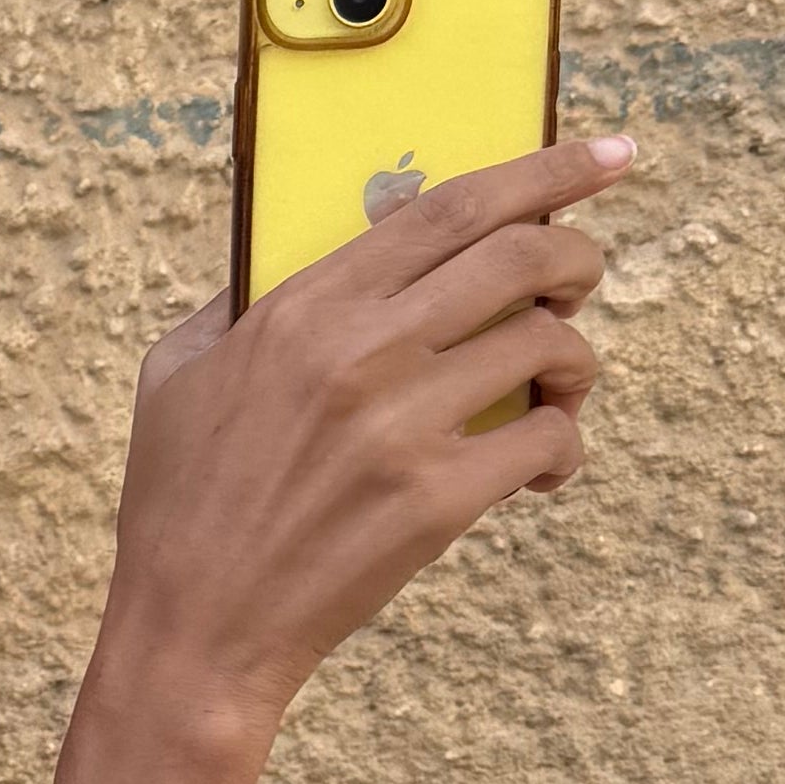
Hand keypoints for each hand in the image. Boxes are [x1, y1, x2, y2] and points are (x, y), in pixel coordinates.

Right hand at [95, 134, 634, 748]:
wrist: (194, 629)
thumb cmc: (178, 504)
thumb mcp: (176, 375)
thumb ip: (236, 303)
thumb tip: (295, 250)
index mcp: (304, 306)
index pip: (449, 206)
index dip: (544, 170)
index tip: (608, 154)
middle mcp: (362, 351)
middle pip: (524, 257)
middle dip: (579, 256)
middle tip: (582, 279)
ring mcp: (405, 425)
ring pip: (551, 345)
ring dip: (574, 362)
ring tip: (551, 391)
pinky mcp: (439, 500)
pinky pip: (551, 439)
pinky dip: (563, 446)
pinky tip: (537, 467)